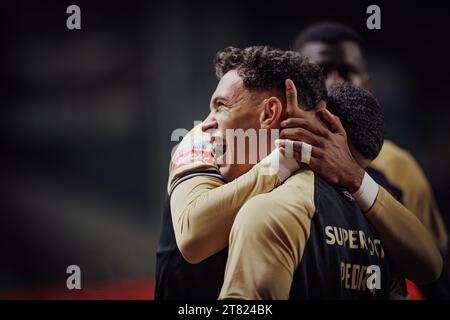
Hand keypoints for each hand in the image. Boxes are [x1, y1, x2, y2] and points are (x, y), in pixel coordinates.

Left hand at [277, 79, 363, 193]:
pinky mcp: (317, 164)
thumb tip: (324, 109)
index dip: (294, 121)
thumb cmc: (342, 153)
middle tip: (279, 132)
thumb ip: (333, 121)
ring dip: (286, 142)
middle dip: (287, 131)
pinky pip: (301, 157)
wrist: (348, 172)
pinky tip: (283, 151)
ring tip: (277, 142)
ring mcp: (320, 153)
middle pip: (301, 133)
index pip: (308, 124)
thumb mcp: (341, 135)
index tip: (284, 122)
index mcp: (326, 134)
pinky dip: (290, 153)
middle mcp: (322, 142)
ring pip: (300, 144)